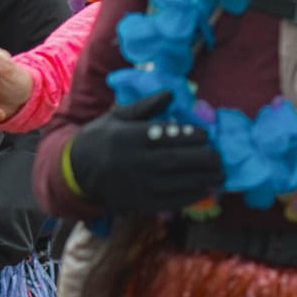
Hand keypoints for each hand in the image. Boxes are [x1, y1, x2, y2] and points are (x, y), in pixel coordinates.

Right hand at [62, 93, 223, 215]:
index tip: (205, 134)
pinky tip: (203, 189)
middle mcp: (134, 162)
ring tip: (220, 174)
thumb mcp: (116, 116)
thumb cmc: (100, 138)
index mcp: (129, 137)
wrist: (75, 172)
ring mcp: (137, 185)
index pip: (167, 136)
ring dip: (202, 178)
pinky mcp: (138, 202)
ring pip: (176, 182)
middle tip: (220, 156)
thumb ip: (145, 106)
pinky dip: (190, 196)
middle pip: (176, 160)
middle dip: (203, 159)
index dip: (190, 135)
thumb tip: (171, 94)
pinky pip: (170, 201)